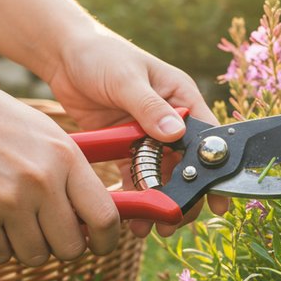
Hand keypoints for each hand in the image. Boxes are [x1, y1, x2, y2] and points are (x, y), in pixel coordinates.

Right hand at [0, 79, 121, 265]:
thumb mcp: (44, 134)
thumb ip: (71, 173)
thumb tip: (95, 217)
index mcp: (65, 157)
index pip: (105, 216)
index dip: (107, 240)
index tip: (100, 245)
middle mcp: (42, 181)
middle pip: (71, 247)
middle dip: (61, 247)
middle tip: (47, 234)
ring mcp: (9, 200)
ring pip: (35, 256)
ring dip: (26, 247)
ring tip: (11, 220)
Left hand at [44, 23, 229, 237]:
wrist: (63, 54)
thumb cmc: (100, 54)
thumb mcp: (126, 79)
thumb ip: (149, 107)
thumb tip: (175, 133)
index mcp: (181, 97)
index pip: (206, 137)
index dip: (213, 169)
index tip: (217, 198)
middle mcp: (170, 118)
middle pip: (186, 164)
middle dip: (183, 194)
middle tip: (173, 220)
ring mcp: (148, 134)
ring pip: (162, 175)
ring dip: (159, 199)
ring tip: (151, 226)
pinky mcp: (125, 146)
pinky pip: (135, 175)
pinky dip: (135, 195)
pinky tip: (131, 215)